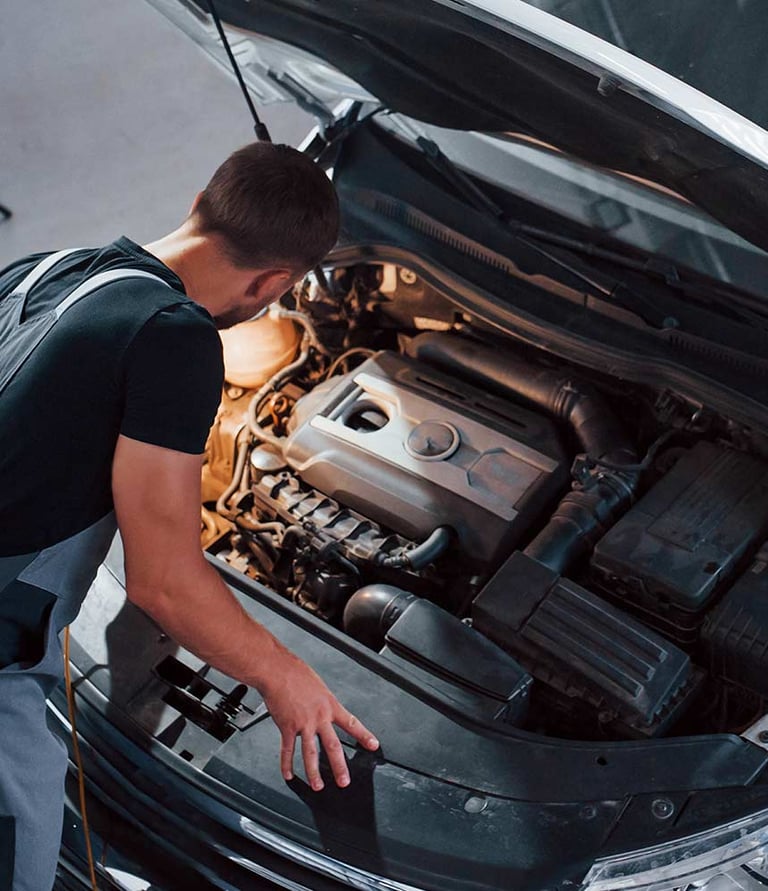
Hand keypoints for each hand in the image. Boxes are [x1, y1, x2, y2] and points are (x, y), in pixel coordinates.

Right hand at [258, 650, 378, 790]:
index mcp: (329, 704)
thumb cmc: (295, 672)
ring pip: (310, 753)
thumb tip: (323, 706)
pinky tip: (288, 774)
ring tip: (317, 786)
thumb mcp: (318, 684)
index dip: (364, 735)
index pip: (351, 723)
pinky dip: (287, 764)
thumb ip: (322, 700)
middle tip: (344, 781)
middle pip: (332, 746)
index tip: (373, 745)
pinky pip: (287, 750)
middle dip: (339, 766)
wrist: (277, 670)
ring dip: (314, 772)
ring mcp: (303, 724)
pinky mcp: (287, 727)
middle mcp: (319, 716)